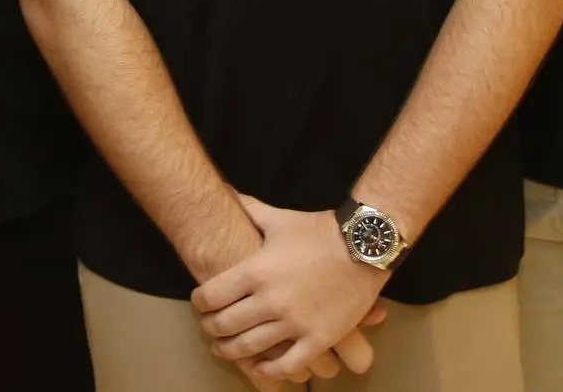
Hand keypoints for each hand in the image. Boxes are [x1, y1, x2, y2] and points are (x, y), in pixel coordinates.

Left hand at [193, 198, 388, 381]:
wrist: (363, 246)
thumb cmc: (319, 231)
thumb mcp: (279, 218)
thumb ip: (249, 209)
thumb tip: (227, 191)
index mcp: (256, 271)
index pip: (211, 296)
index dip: (199, 303)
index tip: (199, 304)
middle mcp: (270, 300)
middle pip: (225, 325)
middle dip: (211, 328)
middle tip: (209, 328)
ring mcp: (294, 323)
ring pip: (250, 348)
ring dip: (230, 351)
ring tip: (224, 348)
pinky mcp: (318, 339)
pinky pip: (287, 365)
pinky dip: (269, 372)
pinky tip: (260, 368)